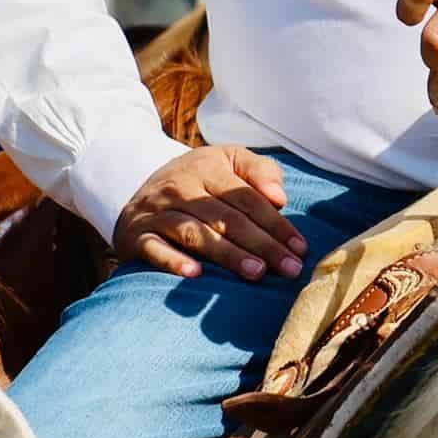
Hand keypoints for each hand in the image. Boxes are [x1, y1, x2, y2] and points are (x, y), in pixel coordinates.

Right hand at [113, 144, 304, 282]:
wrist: (138, 193)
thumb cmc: (198, 183)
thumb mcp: (227, 163)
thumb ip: (260, 172)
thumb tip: (279, 197)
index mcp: (206, 166)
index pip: (247, 197)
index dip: (276, 223)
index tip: (300, 248)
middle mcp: (180, 187)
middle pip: (227, 218)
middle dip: (262, 244)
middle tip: (289, 268)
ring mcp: (157, 212)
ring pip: (196, 233)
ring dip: (228, 254)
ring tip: (257, 272)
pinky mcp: (137, 235)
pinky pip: (155, 249)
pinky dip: (174, 261)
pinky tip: (195, 274)